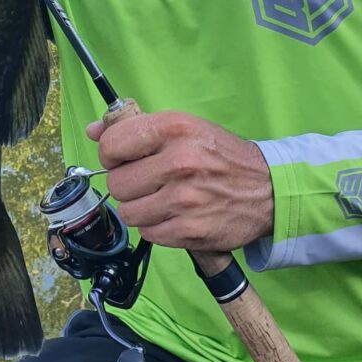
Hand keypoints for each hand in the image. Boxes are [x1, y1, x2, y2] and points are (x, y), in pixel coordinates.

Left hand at [86, 111, 273, 251]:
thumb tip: (92, 130)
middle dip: (127, 184)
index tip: (123, 159)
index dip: (111, 154)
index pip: (113, 144)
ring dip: (140, 208)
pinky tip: (174, 215)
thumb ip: (136, 128)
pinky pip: (148, 233)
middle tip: (147, 181)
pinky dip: (156, 227)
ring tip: (161, 199)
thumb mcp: (184, 128)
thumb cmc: (221, 155)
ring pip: (128, 212)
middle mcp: (180, 161)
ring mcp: (185, 199)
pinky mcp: (191, 230)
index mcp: (175, 128)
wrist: (269, 189)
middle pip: (117, 183)